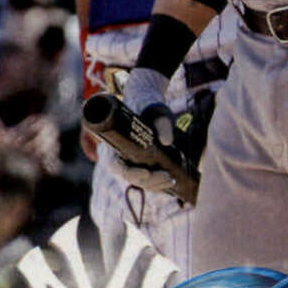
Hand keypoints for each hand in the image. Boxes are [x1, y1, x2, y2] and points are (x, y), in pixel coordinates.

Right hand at [118, 66, 177, 192]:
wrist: (148, 102)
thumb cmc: (148, 105)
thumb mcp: (157, 111)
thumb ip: (162, 123)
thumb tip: (167, 141)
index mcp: (114, 143)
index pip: (117, 166)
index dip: (130, 173)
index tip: (146, 172)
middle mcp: (119, 155)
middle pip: (130, 177)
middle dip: (150, 181)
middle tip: (168, 177)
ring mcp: (130, 161)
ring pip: (139, 180)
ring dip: (155, 184)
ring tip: (172, 180)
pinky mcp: (141, 163)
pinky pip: (147, 178)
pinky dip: (157, 182)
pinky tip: (171, 181)